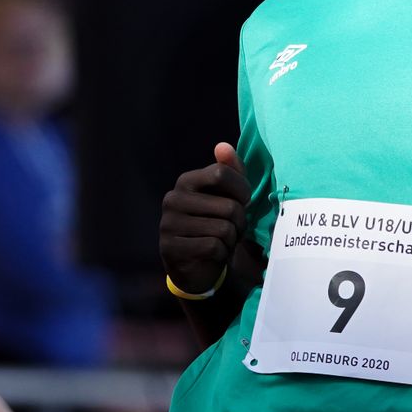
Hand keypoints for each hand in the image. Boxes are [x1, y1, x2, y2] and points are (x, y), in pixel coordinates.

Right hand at [159, 143, 248, 294]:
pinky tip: (213, 254)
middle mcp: (173, 199)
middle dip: (239, 222)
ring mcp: (168, 224)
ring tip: (222, 241)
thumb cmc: (213, 223)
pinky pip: (213, 247)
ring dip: (231, 240)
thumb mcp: (225, 195)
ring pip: (223, 229)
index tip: (243, 201)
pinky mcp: (170, 248)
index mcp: (185, 181)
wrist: (194, 265)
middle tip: (232, 228)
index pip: (220, 174)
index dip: (242, 190)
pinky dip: (221, 254)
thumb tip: (223, 146)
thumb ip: (229, 170)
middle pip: (228, 206)